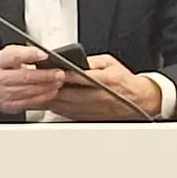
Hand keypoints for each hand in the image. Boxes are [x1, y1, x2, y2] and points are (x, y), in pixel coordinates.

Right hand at [0, 44, 66, 115]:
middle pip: (24, 76)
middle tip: (59, 73)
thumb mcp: (7, 55)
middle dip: (45, 75)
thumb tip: (41, 52)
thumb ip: (23, 52)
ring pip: (29, 91)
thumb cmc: (1, 70)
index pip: (13, 56)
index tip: (45, 55)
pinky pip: (29, 102)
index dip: (30, 55)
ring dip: (47, 87)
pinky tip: (51, 92)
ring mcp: (3, 94)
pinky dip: (43, 97)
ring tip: (58, 82)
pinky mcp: (10, 106)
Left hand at [48, 54, 162, 120]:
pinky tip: (47, 103)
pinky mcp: (89, 117)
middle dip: (53, 89)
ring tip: (38, 93)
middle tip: (39, 83)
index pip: (82, 77)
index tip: (53, 71)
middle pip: (70, 94)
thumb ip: (91, 61)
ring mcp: (93, 109)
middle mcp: (99, 96)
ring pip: (67, 106)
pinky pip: (68, 114)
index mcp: (105, 80)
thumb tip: (73, 60)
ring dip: (51, 100)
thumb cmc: (123, 80)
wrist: (138, 99)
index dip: (66, 75)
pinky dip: (56, 109)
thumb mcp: (110, 63)